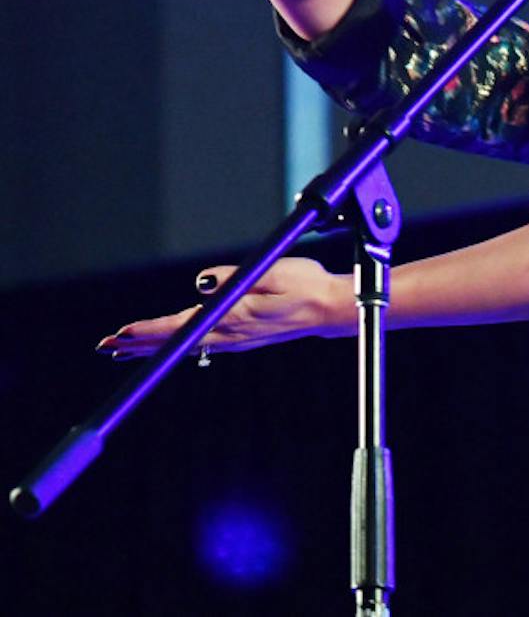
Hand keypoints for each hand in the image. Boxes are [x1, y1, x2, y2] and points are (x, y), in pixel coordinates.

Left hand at [96, 257, 352, 360]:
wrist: (331, 308)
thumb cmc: (307, 284)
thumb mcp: (275, 271)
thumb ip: (237, 276)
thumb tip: (203, 282)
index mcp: (235, 317)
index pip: (182, 327)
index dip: (149, 331)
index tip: (122, 333)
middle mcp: (231, 334)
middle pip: (176, 342)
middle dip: (139, 344)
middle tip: (105, 347)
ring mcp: (236, 339)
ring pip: (185, 346)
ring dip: (154, 347)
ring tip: (124, 349)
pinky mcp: (242, 338)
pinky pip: (200, 345)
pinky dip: (176, 345)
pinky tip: (167, 346)